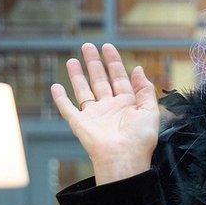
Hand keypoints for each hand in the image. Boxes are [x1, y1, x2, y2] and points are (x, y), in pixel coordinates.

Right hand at [49, 43, 159, 184]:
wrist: (124, 158)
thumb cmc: (140, 139)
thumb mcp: (150, 111)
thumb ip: (145, 90)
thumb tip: (139, 69)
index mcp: (126, 104)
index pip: (119, 78)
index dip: (114, 62)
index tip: (108, 47)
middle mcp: (109, 107)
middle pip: (100, 80)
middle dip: (94, 63)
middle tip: (88, 46)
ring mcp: (94, 115)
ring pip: (83, 90)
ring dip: (77, 75)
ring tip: (73, 60)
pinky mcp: (80, 123)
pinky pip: (67, 108)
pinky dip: (60, 98)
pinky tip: (55, 86)